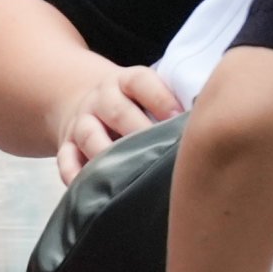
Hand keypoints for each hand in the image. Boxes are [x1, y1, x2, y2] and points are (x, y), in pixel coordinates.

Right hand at [58, 59, 180, 182]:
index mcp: (124, 81)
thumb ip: (171, 100)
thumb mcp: (147, 91)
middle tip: (160, 152)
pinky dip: (76, 176)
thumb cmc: (134, 105)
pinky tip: (92, 190)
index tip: (180, 119)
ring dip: (108, 155)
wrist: (87, 103)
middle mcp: (100, 99)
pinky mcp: (66, 146)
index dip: (161, 99)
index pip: (140, 82)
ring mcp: (81, 123)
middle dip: (139, 132)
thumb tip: (206, 118)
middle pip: (116, 111)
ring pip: (90, 137)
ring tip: (128, 175)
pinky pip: (66, 161)